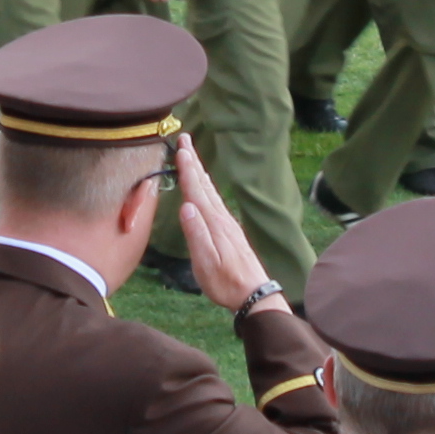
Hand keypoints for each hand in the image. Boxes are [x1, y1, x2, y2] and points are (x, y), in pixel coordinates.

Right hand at [174, 138, 270, 309]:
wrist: (254, 294)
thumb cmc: (226, 283)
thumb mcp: (206, 263)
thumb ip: (196, 234)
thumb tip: (186, 206)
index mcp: (212, 224)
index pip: (196, 191)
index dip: (188, 170)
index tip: (181, 148)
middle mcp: (220, 218)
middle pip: (204, 185)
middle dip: (194, 161)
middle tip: (185, 139)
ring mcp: (227, 223)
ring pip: (210, 191)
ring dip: (200, 171)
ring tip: (191, 155)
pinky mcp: (229, 230)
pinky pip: (215, 200)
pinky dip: (207, 186)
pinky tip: (206, 186)